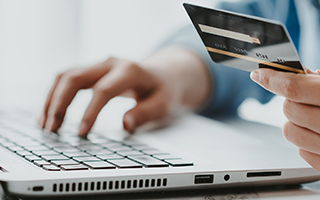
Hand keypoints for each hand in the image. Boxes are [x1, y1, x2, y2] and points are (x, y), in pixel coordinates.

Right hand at [39, 48, 210, 136]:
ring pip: (66, 76)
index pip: (103, 90)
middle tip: (52, 130)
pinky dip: (55, 95)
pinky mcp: (93, 70)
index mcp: (130, 71)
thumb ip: (145, 114)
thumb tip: (126, 125)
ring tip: (44, 125)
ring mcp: (100, 65)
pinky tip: (50, 113)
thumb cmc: (163, 90)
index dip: (90, 112)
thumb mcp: (163, 104)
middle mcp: (111, 63)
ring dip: (52, 99)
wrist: (163, 73)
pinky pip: (67, 79)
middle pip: (75, 78)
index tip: (81, 134)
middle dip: (60, 104)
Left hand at [250, 68, 319, 170]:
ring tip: (313, 117)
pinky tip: (318, 134)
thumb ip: (318, 80)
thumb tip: (291, 74)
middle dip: (292, 101)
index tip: (259, 75)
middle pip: (289, 110)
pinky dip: (305, 141)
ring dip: (296, 122)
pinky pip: (302, 152)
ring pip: (290, 131)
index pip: (294, 88)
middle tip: (306, 99)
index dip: (271, 78)